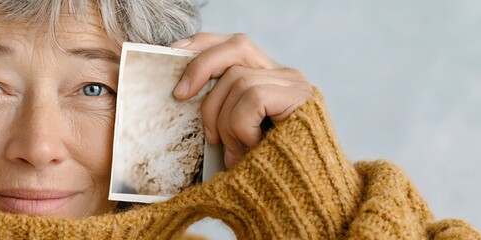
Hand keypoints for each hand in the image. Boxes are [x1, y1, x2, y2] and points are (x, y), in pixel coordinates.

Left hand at [170, 33, 312, 168]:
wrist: (306, 195)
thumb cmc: (266, 171)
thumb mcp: (234, 137)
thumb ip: (220, 112)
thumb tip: (183, 94)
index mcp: (268, 79)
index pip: (234, 44)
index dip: (203, 44)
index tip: (174, 52)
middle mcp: (284, 75)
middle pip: (236, 46)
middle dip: (201, 66)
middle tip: (180, 95)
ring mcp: (294, 85)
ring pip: (237, 80)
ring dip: (224, 120)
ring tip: (234, 152)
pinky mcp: (300, 97)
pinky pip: (253, 98)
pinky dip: (242, 126)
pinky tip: (253, 147)